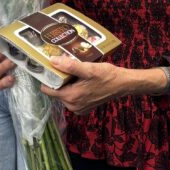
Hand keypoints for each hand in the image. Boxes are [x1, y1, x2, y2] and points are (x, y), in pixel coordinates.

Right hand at [0, 29, 14, 89]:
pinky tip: (12, 78)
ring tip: (14, 62)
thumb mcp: (10, 33)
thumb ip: (9, 30)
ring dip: (4, 67)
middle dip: (0, 54)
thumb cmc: (11, 40)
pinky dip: (4, 82)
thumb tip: (18, 28)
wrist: (19, 53)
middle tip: (11, 51)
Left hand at [41, 56, 169, 114]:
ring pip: (64, 94)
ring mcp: (78, 109)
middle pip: (56, 91)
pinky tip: (81, 80)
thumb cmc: (107, 75)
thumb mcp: (88, 68)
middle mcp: (72, 106)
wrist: (122, 84)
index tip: (48, 68)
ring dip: (67, 84)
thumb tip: (52, 61)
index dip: (46, 78)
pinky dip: (74, 89)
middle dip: (58, 80)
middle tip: (64, 67)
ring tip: (74, 73)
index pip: (47, 90)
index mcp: (70, 97)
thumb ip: (69, 66)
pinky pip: (72, 98)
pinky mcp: (84, 108)